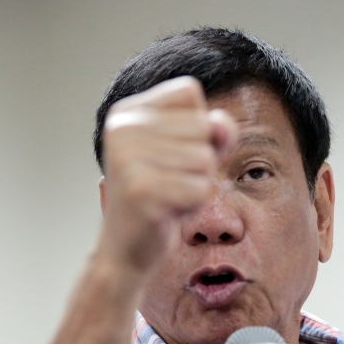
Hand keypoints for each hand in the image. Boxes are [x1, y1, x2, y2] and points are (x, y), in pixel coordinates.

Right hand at [98, 76, 236, 273]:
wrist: (125, 251)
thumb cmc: (159, 199)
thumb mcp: (187, 153)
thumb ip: (211, 129)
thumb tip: (221, 126)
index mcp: (126, 113)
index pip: (189, 92)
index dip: (197, 125)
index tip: (171, 154)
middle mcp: (122, 129)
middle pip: (203, 126)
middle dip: (198, 161)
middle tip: (167, 182)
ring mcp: (128, 159)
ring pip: (205, 159)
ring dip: (196, 185)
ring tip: (166, 197)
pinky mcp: (142, 191)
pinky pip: (201, 190)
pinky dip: (192, 207)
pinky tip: (166, 213)